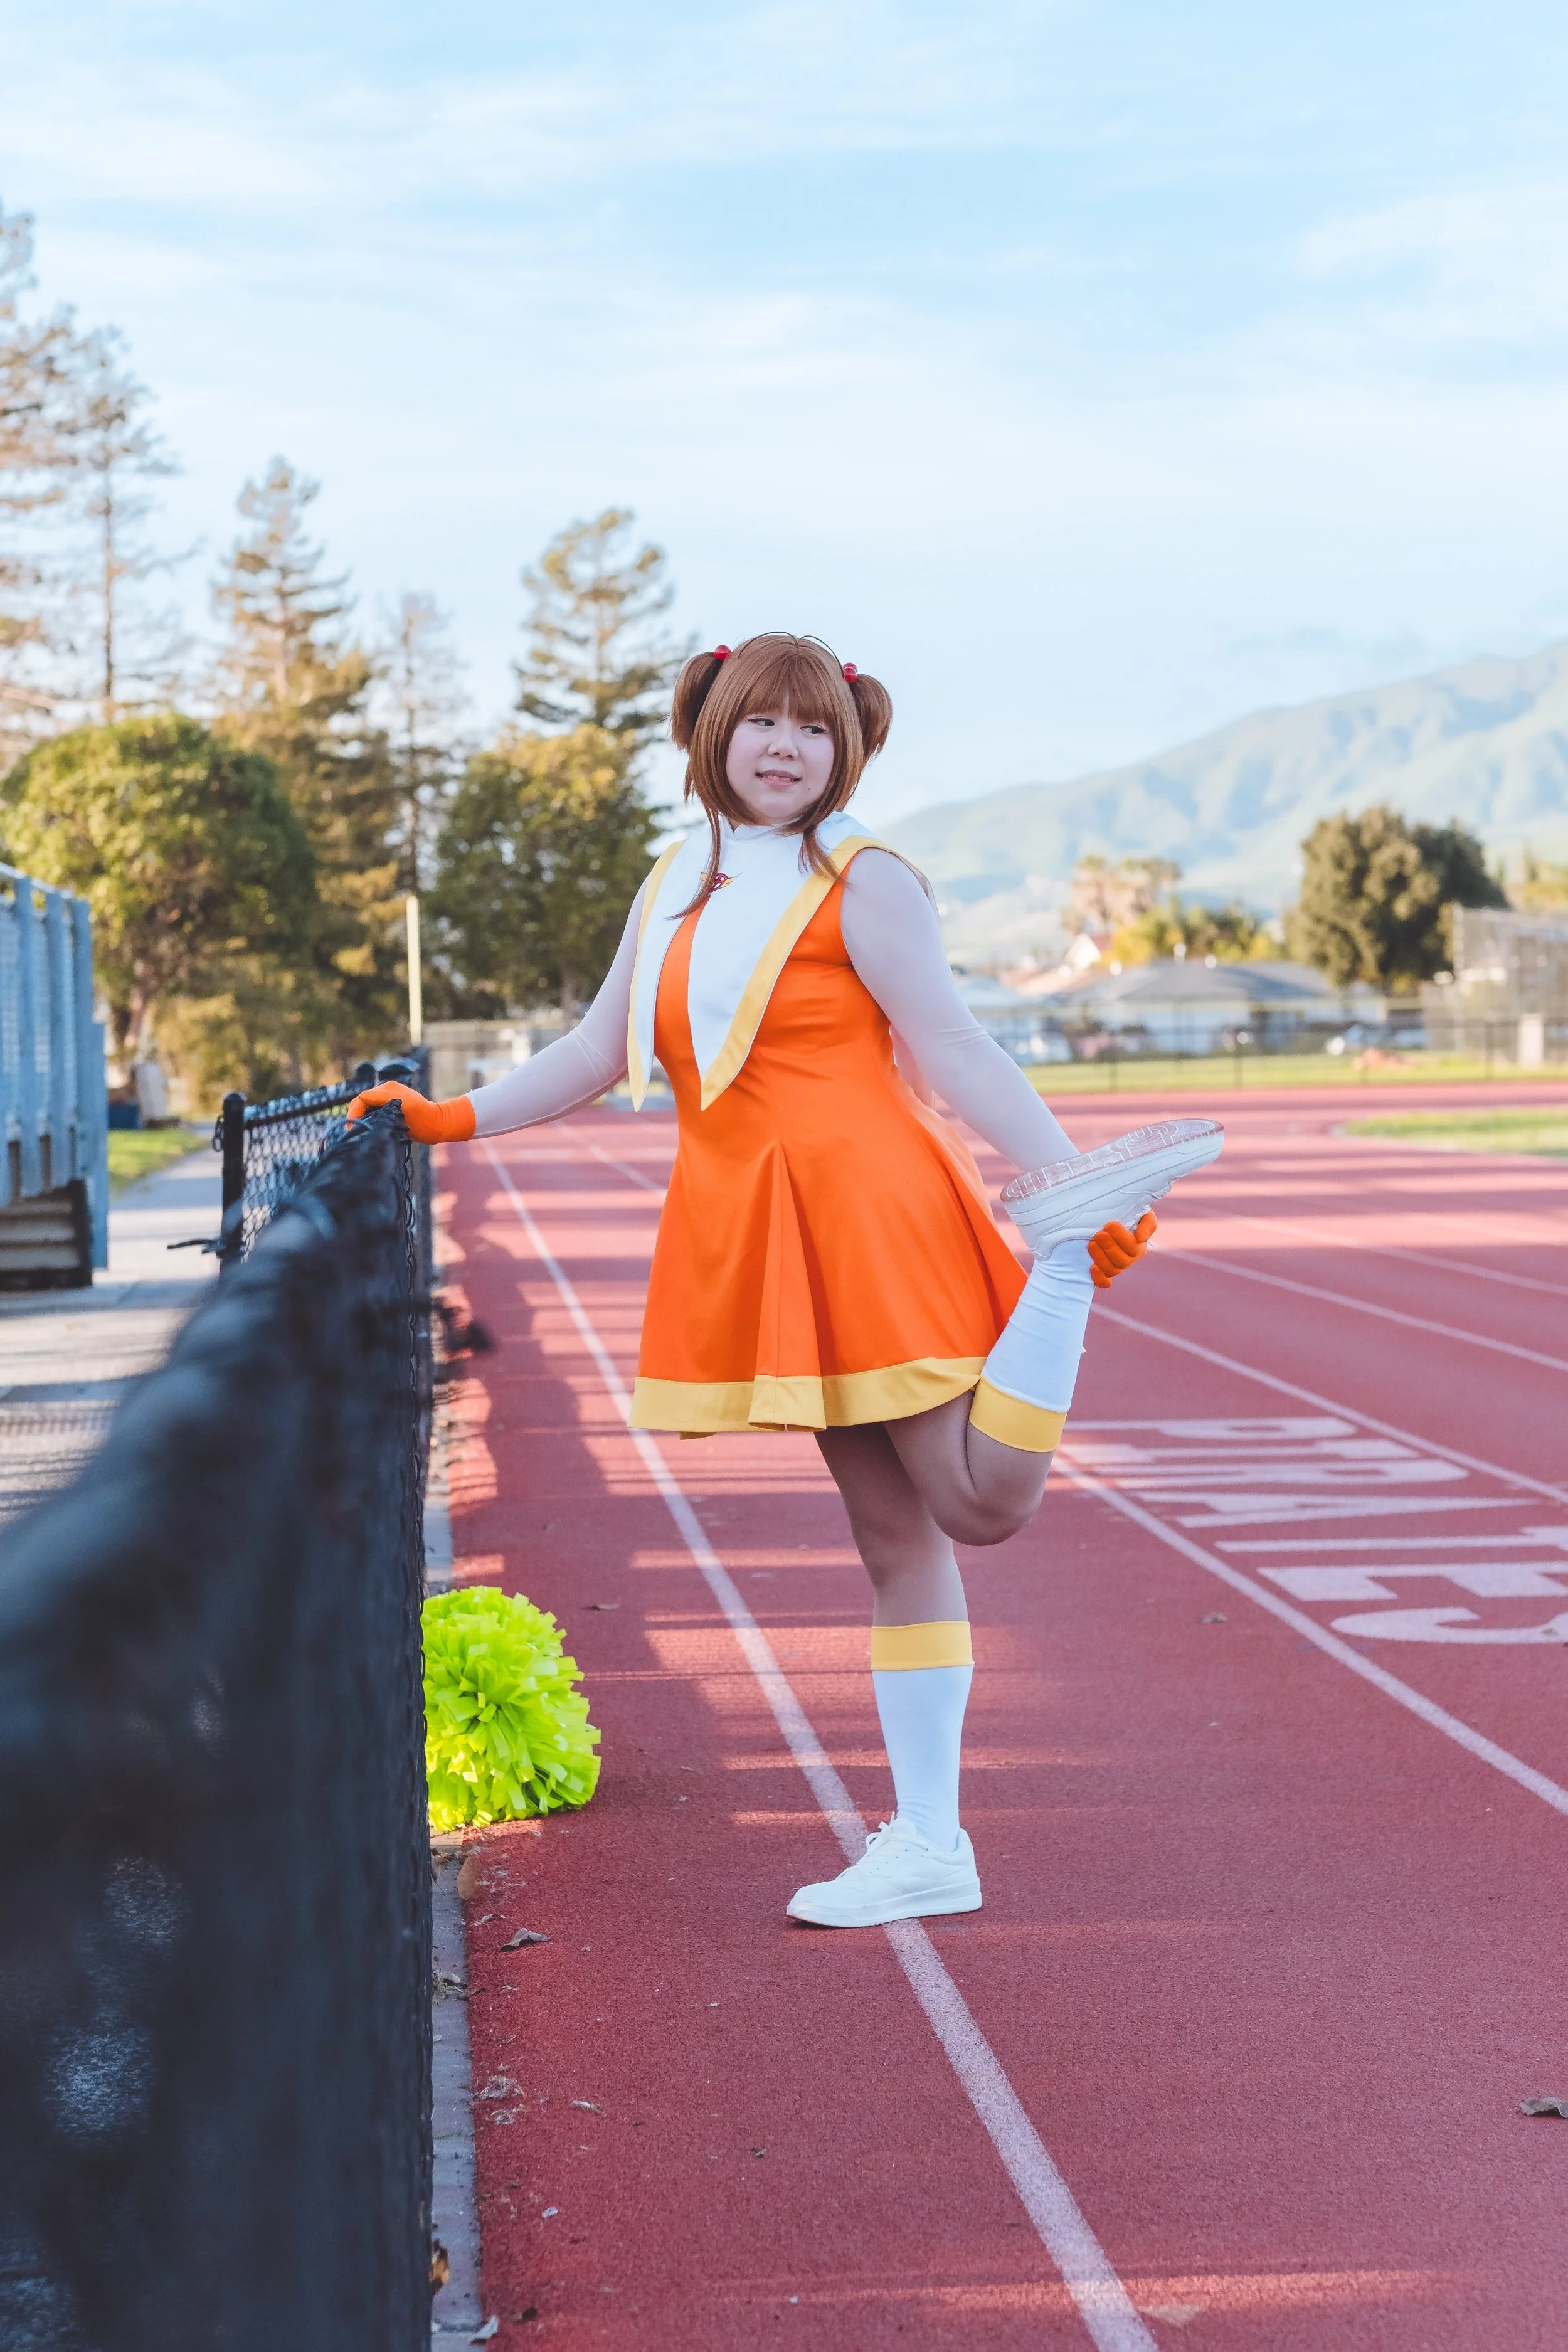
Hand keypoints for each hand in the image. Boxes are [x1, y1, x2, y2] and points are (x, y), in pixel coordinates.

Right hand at [345, 1080, 475, 1144]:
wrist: (440, 1122)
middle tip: (352, 1132)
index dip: (354, 1113)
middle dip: (355, 1115)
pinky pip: (374, 1105)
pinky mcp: (391, 1099)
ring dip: (361, 1115)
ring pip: (366, 1103)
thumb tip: (363, 1117)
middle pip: (362, 1099)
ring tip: (359, 1130)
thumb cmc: (424, 1124)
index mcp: (388, 1090)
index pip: (362, 1098)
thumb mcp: (401, 1120)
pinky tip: (368, 1126)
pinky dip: (368, 1114)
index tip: (352, 1129)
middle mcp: (387, 1088)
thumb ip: (382, 1114)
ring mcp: (389, 1093)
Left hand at [1087, 1211, 1155, 1289]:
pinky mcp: (1104, 1272)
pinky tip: (1093, 1268)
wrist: (1111, 1215)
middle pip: (1123, 1261)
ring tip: (1091, 1244)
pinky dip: (1099, 1278)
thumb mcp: (1143, 1213)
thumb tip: (1142, 1238)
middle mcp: (1129, 1259)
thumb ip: (1147, 1224)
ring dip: (1101, 1258)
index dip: (1121, 1238)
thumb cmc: (1130, 1214)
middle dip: (1109, 1247)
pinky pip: (1104, 1282)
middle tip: (1099, 1234)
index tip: (1109, 1225)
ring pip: (1113, 1270)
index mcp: (1139, 1246)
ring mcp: (1116, 1266)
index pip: (1133, 1248)